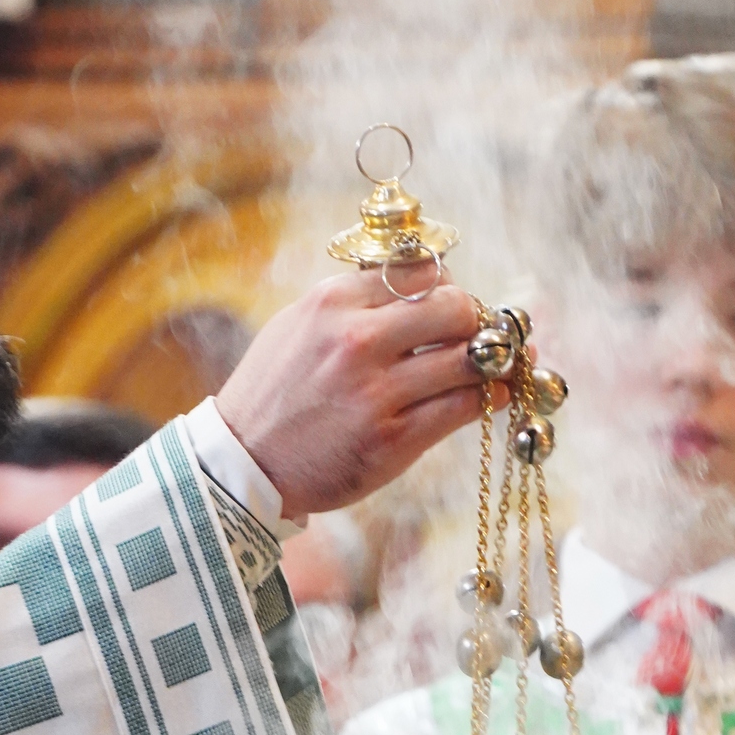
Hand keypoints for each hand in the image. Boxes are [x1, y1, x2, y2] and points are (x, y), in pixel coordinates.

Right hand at [215, 265, 498, 521]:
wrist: (241, 463)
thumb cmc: (274, 392)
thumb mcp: (298, 325)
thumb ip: (355, 301)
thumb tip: (425, 282)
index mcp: (331, 302)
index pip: (422, 271)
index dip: (447, 286)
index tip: (449, 307)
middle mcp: (355, 341)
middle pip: (455, 308)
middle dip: (474, 321)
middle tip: (475, 337)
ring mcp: (375, 393)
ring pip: (469, 359)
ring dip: (490, 361)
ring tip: (493, 366)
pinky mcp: (391, 441)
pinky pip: (463, 407)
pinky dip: (486, 398)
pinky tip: (489, 396)